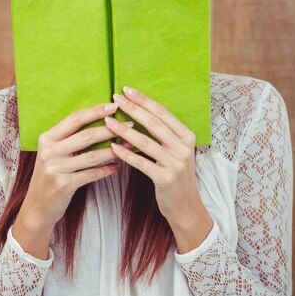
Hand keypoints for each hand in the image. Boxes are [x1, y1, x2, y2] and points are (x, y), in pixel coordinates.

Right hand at [20, 102, 133, 228]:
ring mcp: (55, 168)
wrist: (37, 206)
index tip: (113, 106)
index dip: (95, 111)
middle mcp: (49, 151)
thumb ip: (69, 139)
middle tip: (129, 125)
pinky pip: (91, 174)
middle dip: (110, 129)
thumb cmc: (51, 176)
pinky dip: (106, 170)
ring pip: (92, 156)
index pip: (74, 119)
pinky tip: (117, 166)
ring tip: (129, 145)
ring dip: (114, 150)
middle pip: (86, 135)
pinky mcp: (63, 184)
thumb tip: (100, 121)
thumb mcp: (53, 153)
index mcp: (47, 138)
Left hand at [104, 87, 208, 226]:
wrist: (185, 205)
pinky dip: (126, 154)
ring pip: (146, 142)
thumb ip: (164, 134)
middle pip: (154, 123)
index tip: (126, 90)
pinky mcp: (165, 178)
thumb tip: (140, 112)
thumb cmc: (175, 174)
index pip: (163, 112)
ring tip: (108, 122)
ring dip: (124, 130)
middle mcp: (184, 147)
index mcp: (187, 136)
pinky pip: (141, 163)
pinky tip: (112, 148)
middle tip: (115, 99)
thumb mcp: (176, 151)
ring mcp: (176, 163)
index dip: (144, 100)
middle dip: (133, 109)